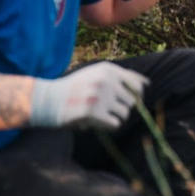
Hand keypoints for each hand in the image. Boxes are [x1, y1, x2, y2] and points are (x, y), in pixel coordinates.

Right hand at [30, 62, 148, 130]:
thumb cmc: (75, 88)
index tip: (125, 102)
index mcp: (108, 69)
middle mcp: (106, 80)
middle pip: (133, 101)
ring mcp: (100, 96)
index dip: (136, 96)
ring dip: (115, 118)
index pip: (138, 84)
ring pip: (125, 113)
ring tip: (100, 116)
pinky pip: (115, 124)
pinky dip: (108, 126)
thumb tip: (146, 84)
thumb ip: (120, 77)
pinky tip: (96, 123)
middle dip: (122, 108)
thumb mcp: (96, 74)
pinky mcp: (93, 112)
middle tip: (106, 110)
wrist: (48, 100)